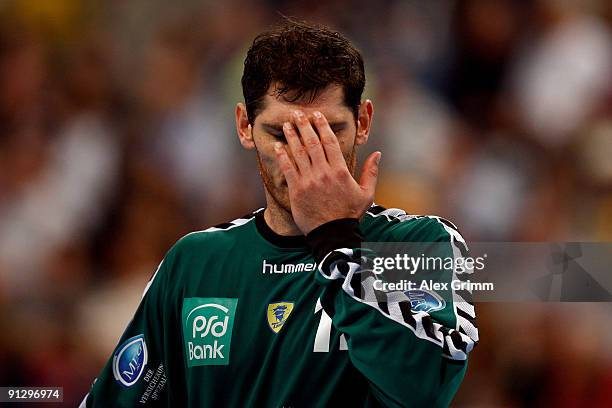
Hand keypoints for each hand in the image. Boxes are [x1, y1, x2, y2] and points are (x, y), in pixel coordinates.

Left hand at [273, 109, 380, 234]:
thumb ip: (371, 172)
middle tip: (298, 114)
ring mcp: (309, 180)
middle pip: (312, 143)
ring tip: (287, 124)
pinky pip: (287, 168)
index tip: (317, 116)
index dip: (322, 126)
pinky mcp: (296, 190)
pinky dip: (282, 155)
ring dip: (292, 136)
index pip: (330, 142)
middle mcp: (323, 172)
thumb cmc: (350, 214)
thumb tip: (377, 154)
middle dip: (304, 126)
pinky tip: (278, 145)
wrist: (333, 234)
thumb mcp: (367, 194)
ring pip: (298, 153)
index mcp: (340, 171)